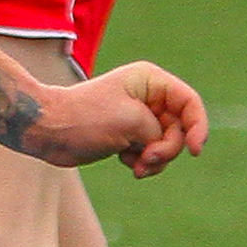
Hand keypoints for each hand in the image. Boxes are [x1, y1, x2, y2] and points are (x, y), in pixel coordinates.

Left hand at [22, 61, 208, 177]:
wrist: (48, 131)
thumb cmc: (86, 119)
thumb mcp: (133, 123)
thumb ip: (162, 133)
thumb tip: (162, 147)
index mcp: (150, 81)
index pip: (189, 103)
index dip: (198, 127)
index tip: (195, 152)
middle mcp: (147, 96)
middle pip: (180, 128)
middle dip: (167, 148)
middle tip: (146, 158)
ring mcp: (138, 117)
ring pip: (166, 144)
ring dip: (155, 159)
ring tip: (134, 165)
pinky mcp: (128, 136)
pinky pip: (151, 153)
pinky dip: (143, 162)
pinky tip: (125, 163)